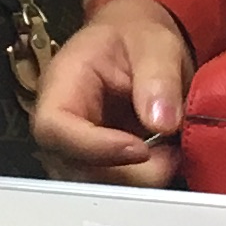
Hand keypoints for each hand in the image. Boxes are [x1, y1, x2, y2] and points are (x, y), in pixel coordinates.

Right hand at [32, 0, 197, 184]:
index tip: (140, 148)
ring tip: (171, 153)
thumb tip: (161, 122)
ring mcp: (76, 148)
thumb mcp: (154, 43)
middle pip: (72, 168)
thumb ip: (158, 77)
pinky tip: (165, 159)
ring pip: (93, 185)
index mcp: (62, 83)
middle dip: (126, 174)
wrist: (136, 47)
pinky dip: (142, 181)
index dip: (92, 147)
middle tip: (170, 154)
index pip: (54, 127)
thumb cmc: (136, 39)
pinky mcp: (97, 164)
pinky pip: (112, 185)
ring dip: (137, 181)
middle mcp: (60, 122)